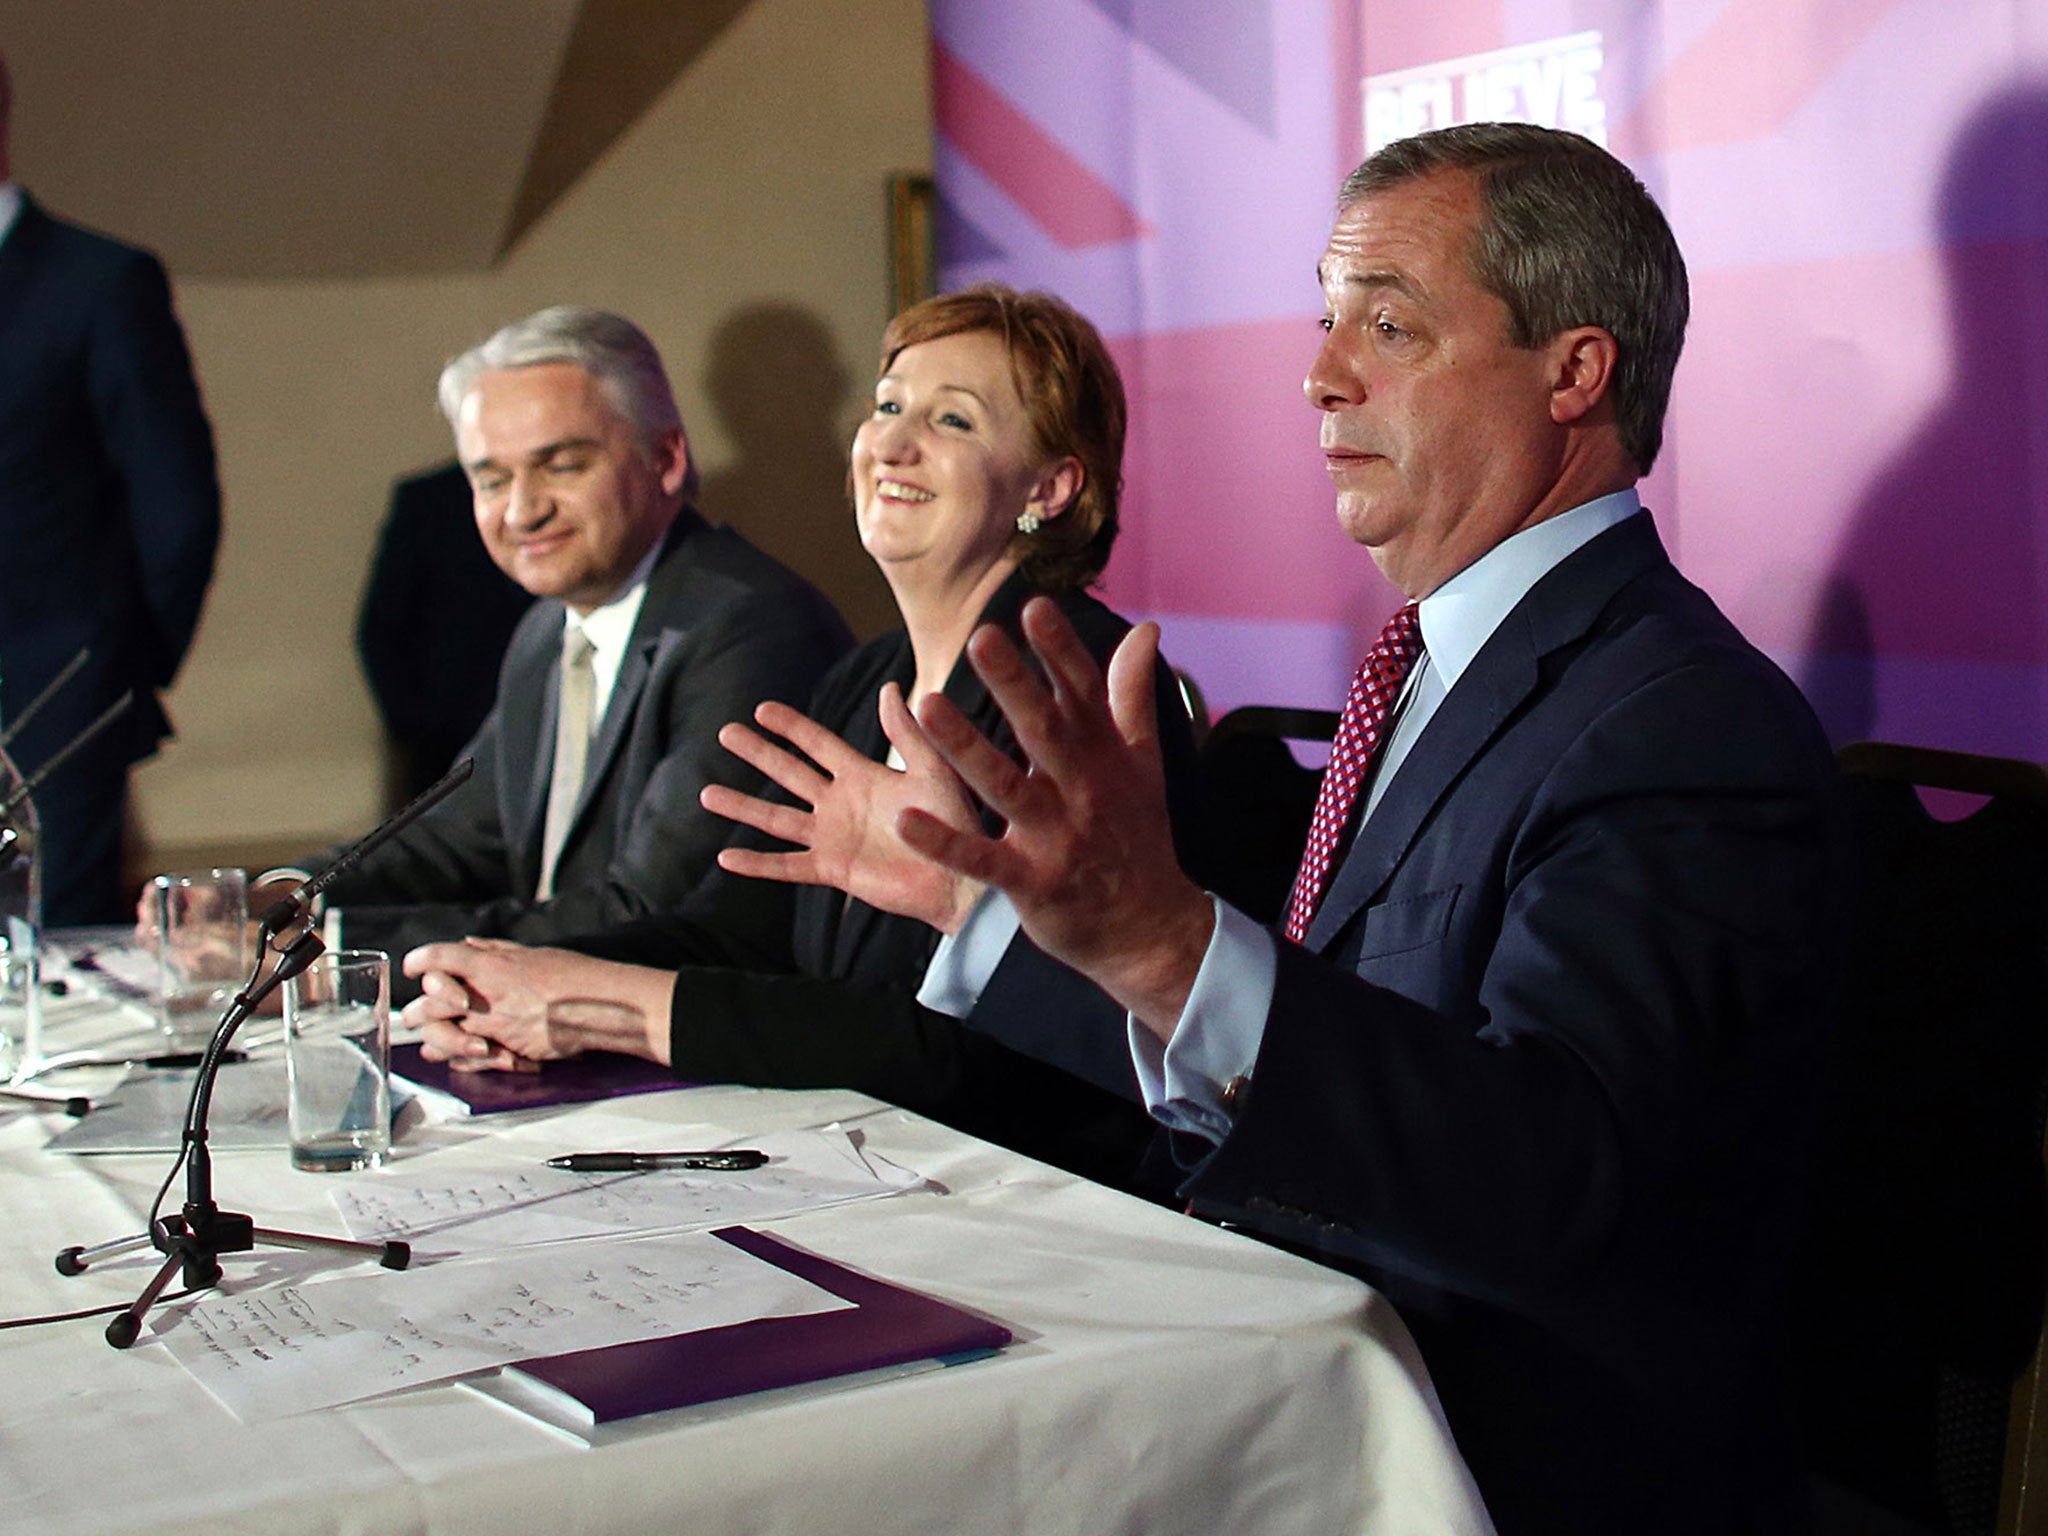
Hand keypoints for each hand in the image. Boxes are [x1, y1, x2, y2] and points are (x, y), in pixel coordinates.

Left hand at [400, 939, 667, 1070]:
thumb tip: (469, 944)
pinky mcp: (506, 1048)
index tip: (411, 965)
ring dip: (431, 1038)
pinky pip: (468, 1057)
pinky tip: (453, 1056)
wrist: (601, 1007)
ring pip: (443, 1034)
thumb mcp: (532, 953)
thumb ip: (495, 950)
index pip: (439, 958)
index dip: (419, 960)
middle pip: (430, 1002)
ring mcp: (493, 1025)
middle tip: (410, 1015)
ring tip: (428, 1040)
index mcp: (491, 965)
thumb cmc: (574, 976)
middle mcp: (486, 995)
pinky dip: (456, 1058)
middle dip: (415, 1011)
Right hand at [700, 683, 985, 933]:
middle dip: (758, 754)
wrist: (962, 878)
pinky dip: (757, 863)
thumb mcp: (933, 769)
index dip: (791, 727)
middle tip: (725, 733)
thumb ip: (908, 733)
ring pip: (777, 818)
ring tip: (706, 793)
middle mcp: (841, 804)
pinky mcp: (833, 870)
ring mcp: (833, 837)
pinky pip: (787, 866)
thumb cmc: (956, 823)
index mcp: (863, 776)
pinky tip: (726, 857)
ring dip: (743, 806)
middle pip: (789, 773)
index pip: (818, 744)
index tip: (761, 709)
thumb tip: (891, 687)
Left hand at [898, 599, 1214, 1037]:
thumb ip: (1131, 696)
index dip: (1059, 651)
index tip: (1033, 606)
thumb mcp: (1144, 764)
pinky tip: (909, 819)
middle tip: (979, 638)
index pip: (1083, 694)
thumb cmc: (1136, 835)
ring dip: (965, 747)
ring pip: (1005, 786)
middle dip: (1013, 684)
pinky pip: (983, 860)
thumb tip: (1146, 629)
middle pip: (1043, 730)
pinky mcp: (1031, 882)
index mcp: (1104, 757)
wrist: (1149, 927)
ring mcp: (1055, 837)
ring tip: (926, 705)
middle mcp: (1081, 790)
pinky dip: (947, 843)